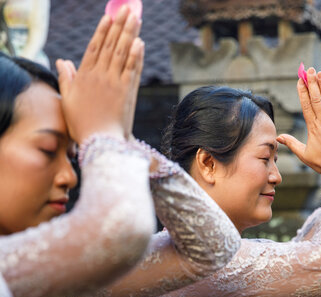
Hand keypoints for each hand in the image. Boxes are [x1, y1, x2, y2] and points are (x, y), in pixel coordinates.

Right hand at [56, 6, 143, 142]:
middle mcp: (100, 76)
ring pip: (123, 53)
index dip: (102, 31)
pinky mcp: (127, 91)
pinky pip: (132, 69)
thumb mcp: (68, 100)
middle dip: (120, 26)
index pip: (95, 47)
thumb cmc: (82, 123)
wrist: (100, 141)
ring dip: (130, 34)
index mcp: (84, 76)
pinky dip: (136, 55)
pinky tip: (140, 42)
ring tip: (136, 18)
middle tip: (127, 10)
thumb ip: (66, 78)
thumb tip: (62, 61)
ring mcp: (115, 82)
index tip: (108, 17)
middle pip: (111, 45)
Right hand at [277, 68, 320, 184]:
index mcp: (313, 128)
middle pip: (316, 99)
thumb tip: (278, 137)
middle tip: (309, 70)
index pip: (306, 105)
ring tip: (320, 73)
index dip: (303, 91)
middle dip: (312, 83)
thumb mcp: (304, 154)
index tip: (300, 80)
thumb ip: (291, 143)